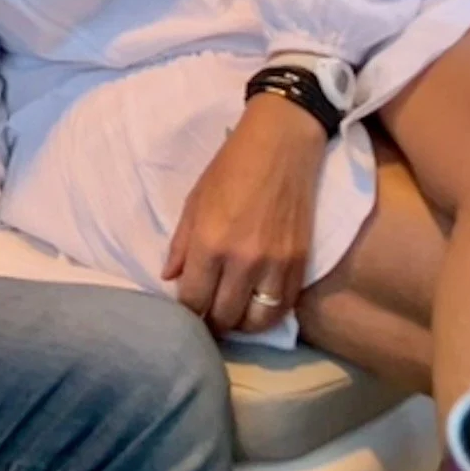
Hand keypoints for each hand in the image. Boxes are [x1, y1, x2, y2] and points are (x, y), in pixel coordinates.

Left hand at [162, 92, 327, 334]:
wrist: (281, 147)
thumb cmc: (230, 168)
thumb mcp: (194, 201)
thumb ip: (181, 244)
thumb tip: (169, 278)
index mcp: (210, 243)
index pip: (193, 300)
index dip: (187, 309)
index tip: (186, 307)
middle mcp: (242, 261)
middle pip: (223, 316)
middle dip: (210, 321)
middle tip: (206, 314)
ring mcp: (275, 266)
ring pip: (255, 322)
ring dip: (240, 324)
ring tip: (231, 315)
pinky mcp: (300, 265)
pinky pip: (284, 309)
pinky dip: (268, 315)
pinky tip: (256, 307)